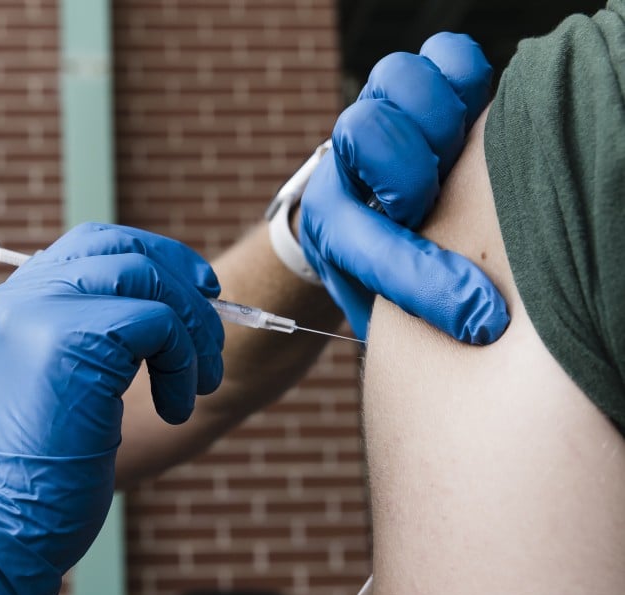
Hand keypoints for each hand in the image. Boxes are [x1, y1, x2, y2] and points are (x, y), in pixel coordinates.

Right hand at [0, 223, 223, 594]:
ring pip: (149, 281)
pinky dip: (183, 364)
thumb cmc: (43, 466)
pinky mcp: (74, 338)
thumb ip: (92, 332)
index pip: (93, 243)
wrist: (6, 519)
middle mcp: (23, 296)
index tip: (195, 289)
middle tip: (213, 325)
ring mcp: (44, 312)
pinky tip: (175, 408)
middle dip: (183, 281)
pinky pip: (159, 322)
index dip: (153, 256)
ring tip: (196, 385)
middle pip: (124, 247)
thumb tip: (172, 301)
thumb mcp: (61, 381)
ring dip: (192, 332)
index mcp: (15, 303)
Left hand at [299, 32, 508, 343]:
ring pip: (400, 81)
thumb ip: (411, 307)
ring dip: (436, 119)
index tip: (479, 318)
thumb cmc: (382, 264)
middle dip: (409, 173)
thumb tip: (481, 322)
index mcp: (332, 219)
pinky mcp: (421, 82)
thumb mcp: (379, 300)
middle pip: (369, 131)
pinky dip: (466, 77)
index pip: (361, 241)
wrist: (374, 212)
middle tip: (427, 203)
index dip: (422, 281)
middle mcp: (348, 156)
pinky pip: (446, 54)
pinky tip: (472, 118)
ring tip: (451, 155)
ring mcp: (381, 109)